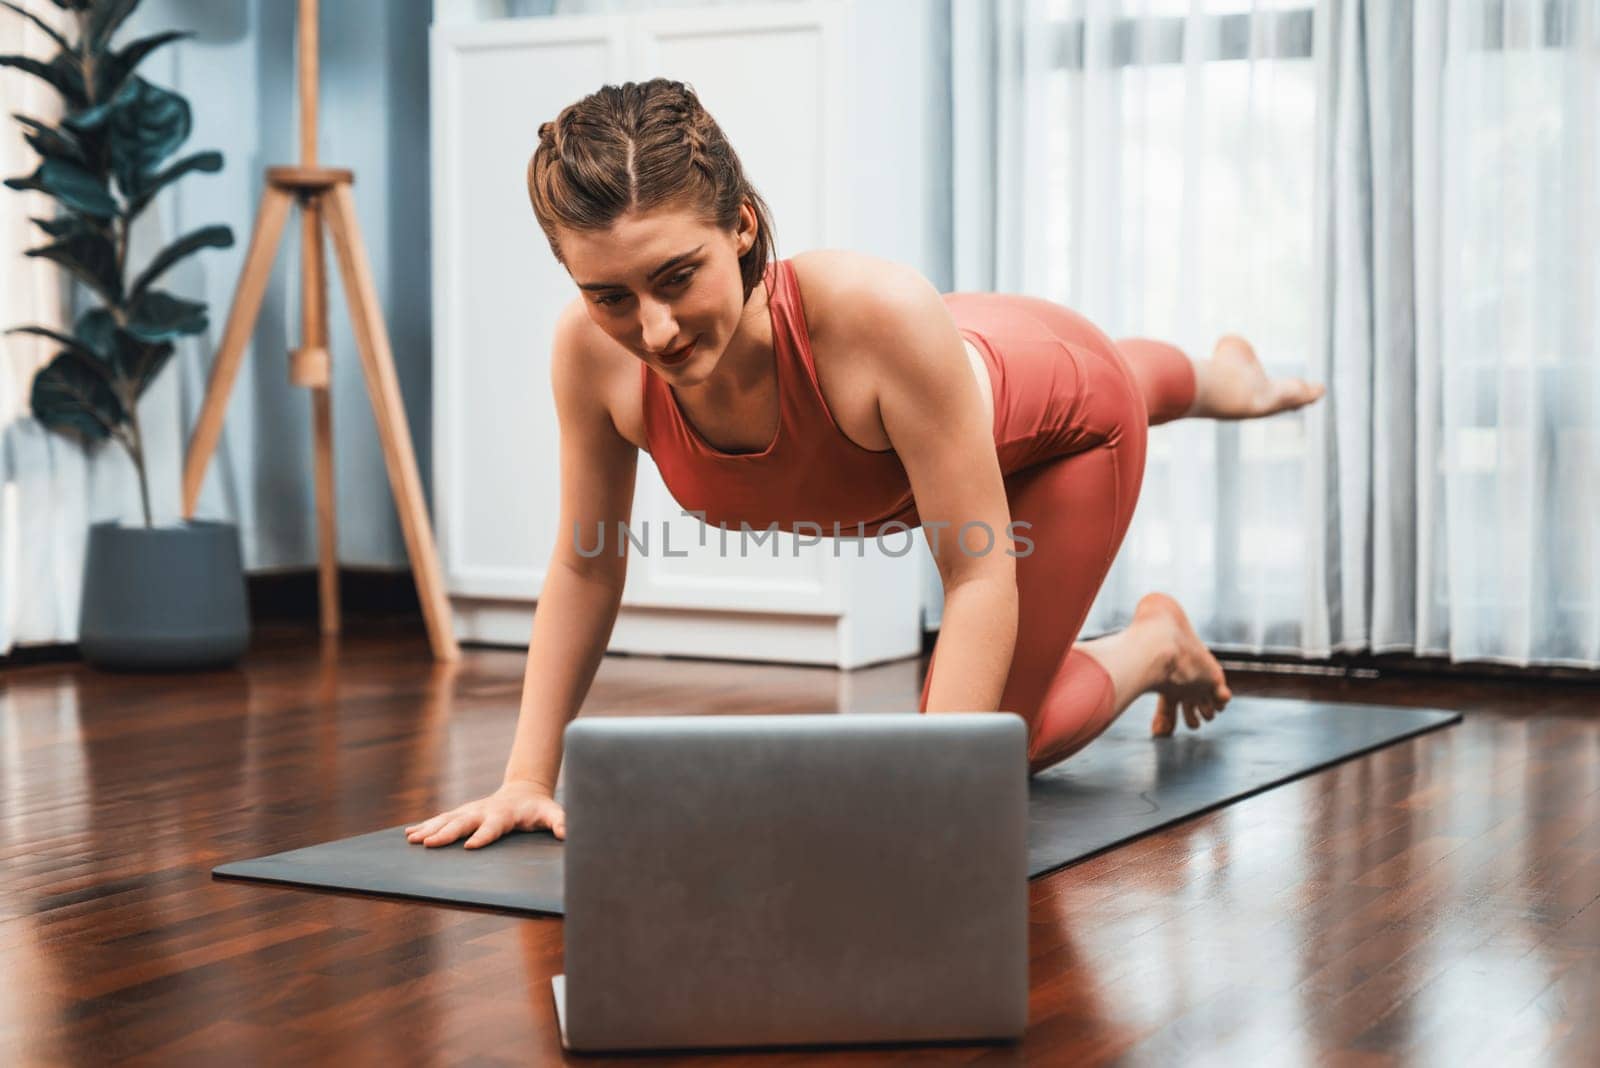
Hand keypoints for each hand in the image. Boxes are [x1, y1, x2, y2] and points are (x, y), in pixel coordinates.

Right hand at [404, 780, 565, 848]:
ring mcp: (471, 810)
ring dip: (430, 829)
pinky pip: (442, 819)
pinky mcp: (464, 812)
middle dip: (446, 833)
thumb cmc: (538, 807)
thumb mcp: (552, 813)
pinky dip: (425, 825)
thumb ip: (561, 822)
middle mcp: (484, 810)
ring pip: (448, 819)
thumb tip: (567, 834)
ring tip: (412, 840)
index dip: (483, 836)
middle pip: (463, 822)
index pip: (493, 826)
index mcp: (505, 814)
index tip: (470, 846)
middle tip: (429, 844)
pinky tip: (408, 835)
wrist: (524, 790)